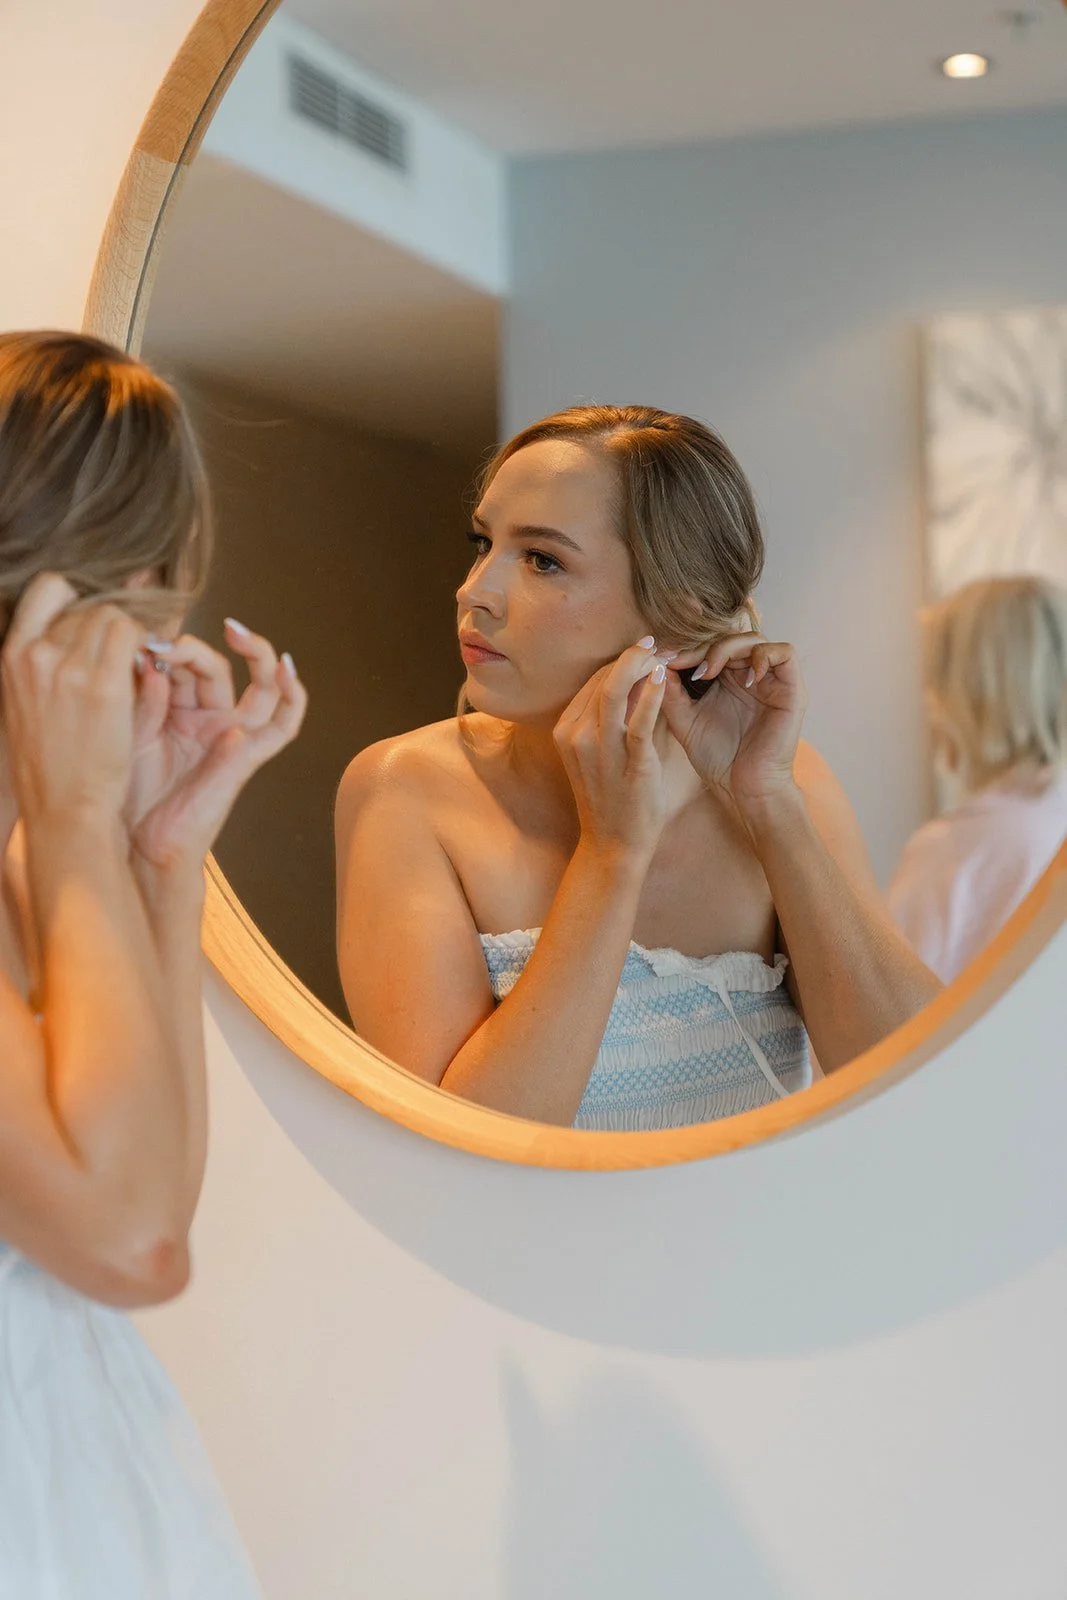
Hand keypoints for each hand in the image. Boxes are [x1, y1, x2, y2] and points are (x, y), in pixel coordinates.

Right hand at [1, 574, 142, 829]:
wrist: (64, 808)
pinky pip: (137, 638)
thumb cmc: (50, 764)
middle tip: (128, 656)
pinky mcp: (105, 686)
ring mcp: (70, 667)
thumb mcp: (25, 702)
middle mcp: (37, 653)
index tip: (95, 624)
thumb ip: (43, 663)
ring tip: (139, 669)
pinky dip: (150, 650)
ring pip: (117, 617)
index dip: (79, 598)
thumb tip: (74, 630)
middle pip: (90, 605)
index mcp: (13, 654)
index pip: (49, 587)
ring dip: (135, 637)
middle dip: (114, 626)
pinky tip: (151, 675)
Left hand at [126, 617, 307, 874]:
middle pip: (216, 666)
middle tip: (166, 642)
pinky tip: (286, 666)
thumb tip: (151, 652)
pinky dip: (293, 694)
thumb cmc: (125, 792)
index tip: (139, 633)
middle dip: (193, 648)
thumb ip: (143, 694)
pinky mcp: (249, 755)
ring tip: (236, 631)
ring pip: (259, 684)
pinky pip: (284, 724)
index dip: (166, 644)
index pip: (182, 662)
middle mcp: (209, 718)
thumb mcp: (126, 730)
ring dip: (255, 652)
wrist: (135, 841)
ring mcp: (233, 735)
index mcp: (176, 709)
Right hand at [553, 640, 671, 864]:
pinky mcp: (628, 764)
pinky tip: (664, 678)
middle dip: (631, 656)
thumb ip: (620, 718)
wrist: (613, 844)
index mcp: (566, 730)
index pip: (592, 681)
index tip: (644, 649)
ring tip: (662, 653)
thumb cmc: (614, 798)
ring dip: (640, 666)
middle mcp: (575, 736)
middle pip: (601, 679)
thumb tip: (645, 681)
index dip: (620, 661)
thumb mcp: (605, 752)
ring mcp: (598, 750)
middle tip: (656, 643)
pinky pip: (639, 721)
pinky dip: (652, 694)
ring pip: (614, 691)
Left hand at [661, 632, 806, 808]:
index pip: (711, 646)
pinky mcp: (793, 688)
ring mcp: (772, 681)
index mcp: (727, 681)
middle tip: (684, 662)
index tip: (665, 657)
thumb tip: (657, 660)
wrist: (743, 788)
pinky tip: (745, 679)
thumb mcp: (684, 718)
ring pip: (755, 639)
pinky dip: (763, 656)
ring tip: (710, 671)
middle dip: (704, 646)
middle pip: (731, 637)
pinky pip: (785, 652)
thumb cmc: (717, 759)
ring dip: (728, 648)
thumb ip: (671, 690)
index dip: (689, 647)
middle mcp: (750, 676)